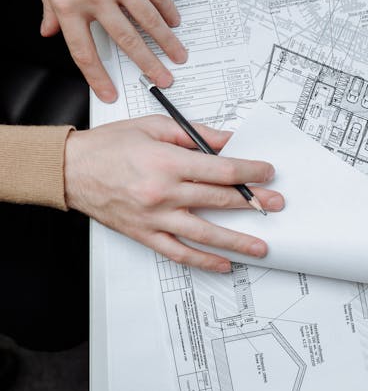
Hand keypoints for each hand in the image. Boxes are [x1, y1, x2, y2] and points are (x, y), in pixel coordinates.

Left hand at [14, 0, 186, 102]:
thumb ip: (49, 5)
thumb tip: (50, 29)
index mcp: (66, 2)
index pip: (85, 51)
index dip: (99, 77)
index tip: (110, 93)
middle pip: (127, 41)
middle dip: (148, 65)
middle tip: (163, 79)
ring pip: (148, 20)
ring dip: (166, 41)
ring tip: (177, 54)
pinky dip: (167, 8)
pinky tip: (174, 19)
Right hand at [64, 116, 283, 270]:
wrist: (69, 169)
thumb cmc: (108, 146)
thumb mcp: (154, 126)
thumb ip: (194, 134)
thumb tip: (226, 141)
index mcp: (167, 162)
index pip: (222, 170)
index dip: (250, 173)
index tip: (267, 173)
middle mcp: (163, 192)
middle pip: (219, 200)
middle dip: (253, 203)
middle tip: (275, 205)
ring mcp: (154, 217)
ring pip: (205, 233)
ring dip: (237, 241)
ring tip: (261, 246)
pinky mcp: (144, 234)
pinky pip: (178, 252)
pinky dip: (203, 260)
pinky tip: (223, 263)